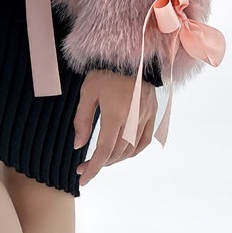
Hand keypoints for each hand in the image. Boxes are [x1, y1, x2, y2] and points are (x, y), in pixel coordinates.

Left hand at [72, 69, 157, 186]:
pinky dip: (132, 152)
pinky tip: (121, 154)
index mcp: (116, 113)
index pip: (104, 150)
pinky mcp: (152, 114)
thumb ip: (82, 121)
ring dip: (114, 160)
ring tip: (100, 161)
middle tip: (84, 168)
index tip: (83, 179)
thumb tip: (79, 146)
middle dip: (100, 165)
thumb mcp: (88, 93)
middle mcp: (133, 118)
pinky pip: (144, 141)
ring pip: (131, 150)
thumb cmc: (106, 71)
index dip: (93, 168)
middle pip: (117, 153)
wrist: (131, 54)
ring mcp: (145, 117)